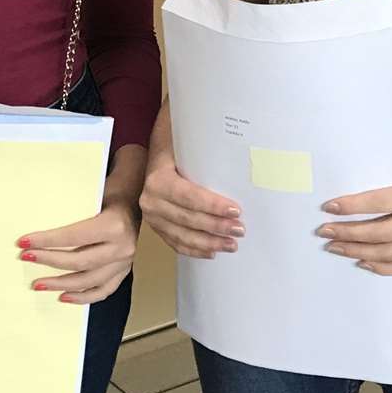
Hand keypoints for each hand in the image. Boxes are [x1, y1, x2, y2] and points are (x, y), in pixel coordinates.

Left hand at [18, 195, 138, 304]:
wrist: (135, 200)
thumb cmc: (111, 194)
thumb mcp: (94, 196)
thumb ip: (72, 211)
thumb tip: (39, 222)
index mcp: (114, 226)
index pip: (73, 237)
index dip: (46, 241)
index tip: (24, 242)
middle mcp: (122, 247)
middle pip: (79, 261)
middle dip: (48, 261)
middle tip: (27, 258)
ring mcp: (125, 262)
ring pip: (88, 280)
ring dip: (60, 284)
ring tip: (39, 284)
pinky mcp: (124, 271)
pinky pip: (102, 290)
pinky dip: (82, 296)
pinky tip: (63, 296)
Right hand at [140, 143, 243, 258]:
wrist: (153, 151)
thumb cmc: (174, 144)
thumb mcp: (182, 140)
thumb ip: (201, 147)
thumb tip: (233, 152)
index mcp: (158, 179)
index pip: (189, 196)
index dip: (213, 206)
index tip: (236, 210)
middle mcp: (150, 200)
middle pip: (188, 219)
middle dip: (216, 227)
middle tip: (240, 229)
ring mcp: (151, 217)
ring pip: (182, 235)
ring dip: (209, 243)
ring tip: (231, 245)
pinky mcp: (156, 226)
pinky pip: (175, 243)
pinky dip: (194, 250)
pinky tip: (212, 252)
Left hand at [316, 153, 391, 275]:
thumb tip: (355, 199)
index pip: (378, 203)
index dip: (351, 207)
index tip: (329, 207)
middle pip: (378, 233)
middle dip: (347, 233)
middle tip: (324, 231)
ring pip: (387, 253)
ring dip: (357, 251)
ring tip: (336, 247)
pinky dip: (381, 267)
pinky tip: (362, 261)